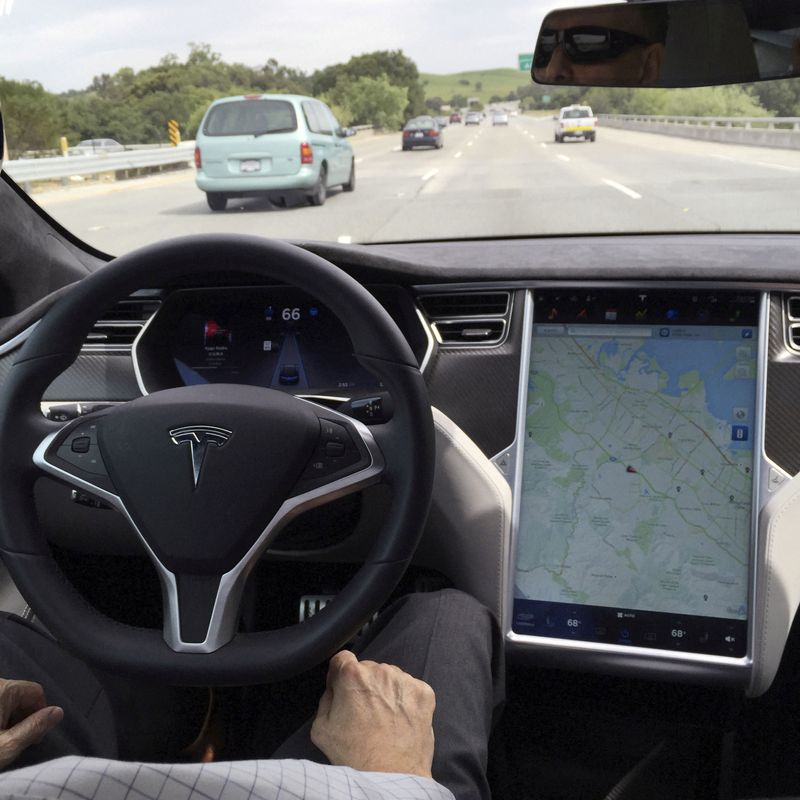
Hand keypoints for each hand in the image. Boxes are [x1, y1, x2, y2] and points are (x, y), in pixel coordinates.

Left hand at [0, 679, 62, 769]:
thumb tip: (59, 712)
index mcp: (3, 689)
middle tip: (19, 741)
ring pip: (9, 701)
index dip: (41, 714)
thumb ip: (35, 727)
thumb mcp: (8, 745)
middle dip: (25, 718)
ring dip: (11, 719)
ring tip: (5, 740)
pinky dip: (0, 718)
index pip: (36, 692)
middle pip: (22, 697)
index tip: (35, 736)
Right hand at [310, 651, 435, 777]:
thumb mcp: (321, 728)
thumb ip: (326, 698)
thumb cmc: (356, 756)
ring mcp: (405, 681)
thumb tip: (334, 688)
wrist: (390, 776)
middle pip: (368, 669)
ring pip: (390, 677)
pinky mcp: (424, 693)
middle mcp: (380, 671)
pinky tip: (399, 720)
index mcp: (353, 675)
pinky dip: (405, 701)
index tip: (342, 688)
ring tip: (383, 720)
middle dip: (364, 685)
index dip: (339, 674)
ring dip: (386, 691)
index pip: (342, 659)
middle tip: (363, 712)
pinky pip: (410, 689)